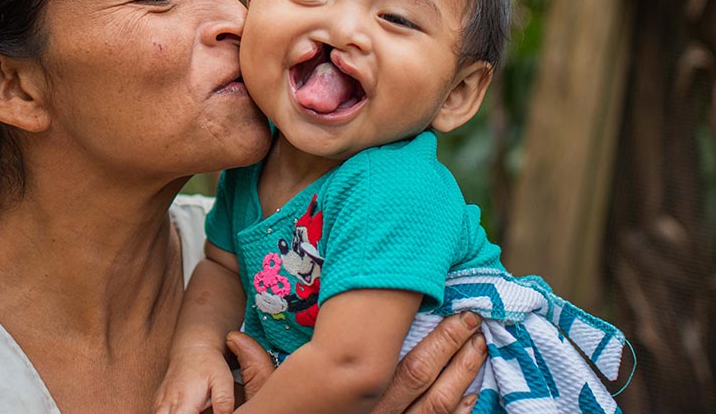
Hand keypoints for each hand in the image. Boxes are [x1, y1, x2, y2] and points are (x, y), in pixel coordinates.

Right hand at [154, 346, 235, 413]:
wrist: (192, 347)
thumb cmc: (209, 363)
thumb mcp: (223, 381)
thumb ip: (224, 403)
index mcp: (184, 403)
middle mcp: (166, 405)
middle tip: (199, 412)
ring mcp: (159, 404)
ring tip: (193, 410)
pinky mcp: (158, 403)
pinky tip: (184, 410)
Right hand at [226, 313, 485, 412]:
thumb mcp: (266, 402)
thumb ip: (256, 372)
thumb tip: (235, 338)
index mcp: (353, 401)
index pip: (405, 368)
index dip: (439, 341)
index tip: (457, 311)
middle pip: (427, 381)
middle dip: (456, 348)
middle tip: (477, 318)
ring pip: (438, 409)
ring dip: (464, 376)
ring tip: (480, 347)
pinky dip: (459, 411)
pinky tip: (471, 392)